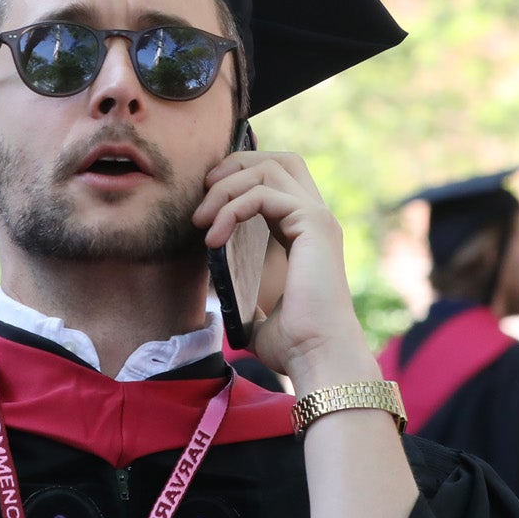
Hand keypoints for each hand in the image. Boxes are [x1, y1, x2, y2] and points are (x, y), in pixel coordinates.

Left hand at [194, 149, 376, 391]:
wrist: (318, 357)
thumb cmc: (293, 343)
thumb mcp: (257, 307)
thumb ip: (242, 289)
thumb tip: (213, 286)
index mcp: (304, 232)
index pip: (278, 177)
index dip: (240, 176)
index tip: (207, 205)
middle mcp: (315, 218)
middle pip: (278, 160)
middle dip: (235, 166)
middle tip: (203, 195)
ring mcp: (318, 217)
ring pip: (268, 169)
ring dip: (226, 187)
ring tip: (201, 221)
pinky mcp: (314, 224)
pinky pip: (263, 194)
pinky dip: (231, 208)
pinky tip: (213, 238)